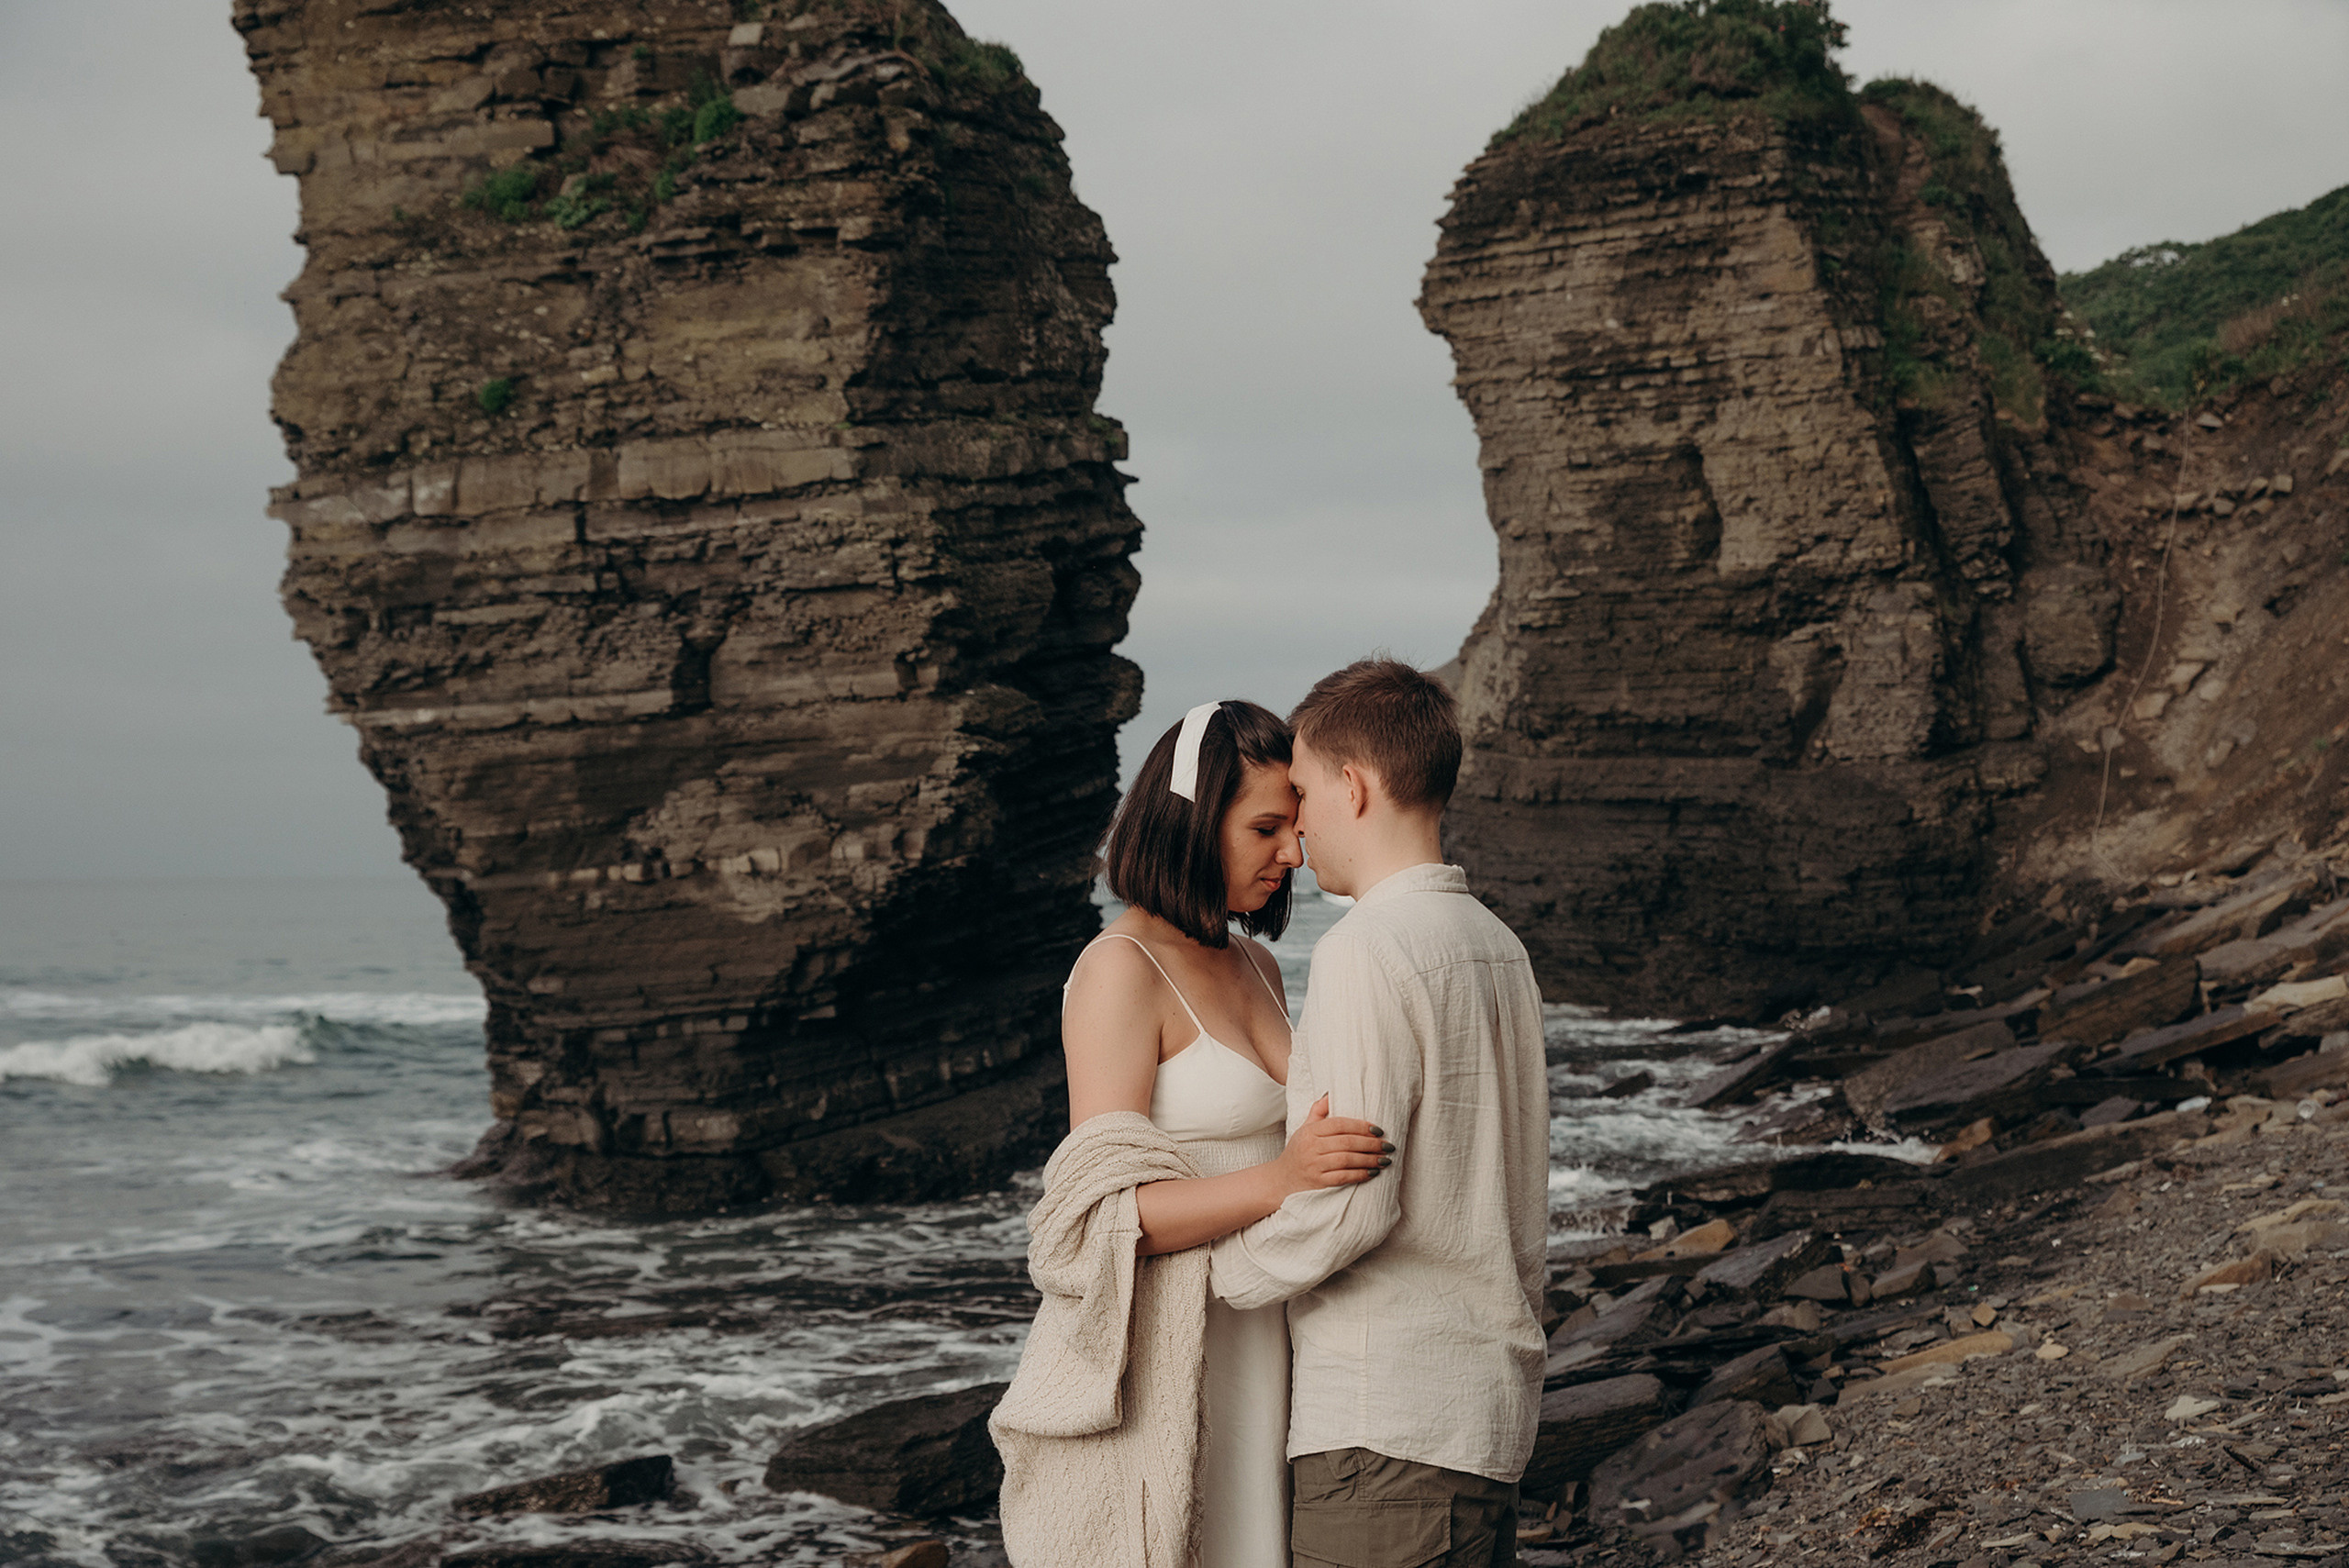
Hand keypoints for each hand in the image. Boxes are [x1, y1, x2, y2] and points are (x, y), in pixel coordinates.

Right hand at [1271, 1093, 1391, 1195]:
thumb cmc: (1297, 1152)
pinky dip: (1360, 1175)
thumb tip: (1332, 1093)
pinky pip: (1343, 1177)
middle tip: (1388, 1146)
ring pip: (1347, 1159)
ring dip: (1369, 1159)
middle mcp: (1311, 1147)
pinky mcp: (1318, 1182)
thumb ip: (1318, 1111)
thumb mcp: (1304, 1129)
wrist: (1281, 1180)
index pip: (1339, 1124)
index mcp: (1310, 1131)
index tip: (1378, 1130)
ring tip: (1384, 1160)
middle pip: (1346, 1142)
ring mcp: (1314, 1165)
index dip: (1361, 1126)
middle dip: (1371, 1144)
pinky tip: (1372, 1173)